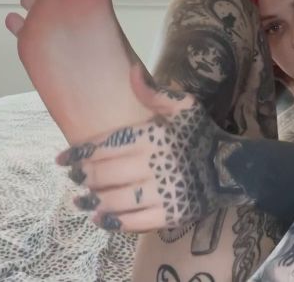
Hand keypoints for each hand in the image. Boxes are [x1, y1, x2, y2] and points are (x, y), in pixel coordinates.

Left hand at [56, 91, 250, 231]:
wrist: (230, 169)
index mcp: (156, 137)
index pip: (109, 144)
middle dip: (85, 176)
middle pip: (108, 173)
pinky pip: (136, 221)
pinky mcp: (171, 214)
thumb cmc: (200, 136)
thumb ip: (154, 92)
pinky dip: (115, 221)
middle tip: (73, 178)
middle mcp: (158, 164)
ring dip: (94, 201)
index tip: (62, 159)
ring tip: (80, 201)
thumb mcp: (184, 107)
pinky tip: (100, 218)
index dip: (81, 152)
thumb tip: (131, 71)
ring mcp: (165, 192)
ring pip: (118, 199)